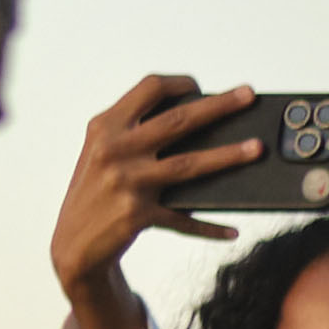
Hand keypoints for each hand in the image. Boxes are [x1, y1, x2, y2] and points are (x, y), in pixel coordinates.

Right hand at [49, 74, 260, 328]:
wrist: (72, 244)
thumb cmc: (96, 192)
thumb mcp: (103, 154)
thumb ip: (134, 134)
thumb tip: (197, 121)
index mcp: (105, 126)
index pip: (148, 89)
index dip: (179, 83)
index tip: (202, 86)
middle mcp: (114, 149)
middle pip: (178, 120)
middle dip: (220, 105)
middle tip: (249, 95)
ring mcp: (126, 182)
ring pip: (190, 164)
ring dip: (229, 156)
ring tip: (256, 149)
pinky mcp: (137, 214)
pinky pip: (184, 219)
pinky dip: (209, 227)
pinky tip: (231, 230)